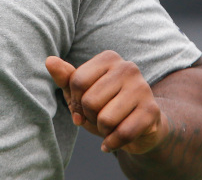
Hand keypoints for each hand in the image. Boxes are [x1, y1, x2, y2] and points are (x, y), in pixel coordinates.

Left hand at [46, 52, 165, 154]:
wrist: (141, 126)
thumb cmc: (106, 105)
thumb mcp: (82, 92)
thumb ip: (65, 77)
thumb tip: (49, 61)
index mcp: (109, 58)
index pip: (76, 81)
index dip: (75, 101)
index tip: (84, 106)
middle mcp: (128, 68)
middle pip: (89, 101)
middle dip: (90, 116)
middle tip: (100, 117)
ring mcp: (143, 88)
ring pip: (105, 119)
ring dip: (102, 130)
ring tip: (110, 125)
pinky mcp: (152, 111)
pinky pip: (122, 133)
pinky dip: (112, 143)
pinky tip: (113, 141)